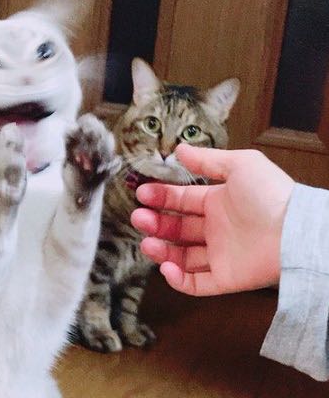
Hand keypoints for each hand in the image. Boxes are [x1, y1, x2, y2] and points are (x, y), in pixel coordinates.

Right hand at [131, 144, 294, 295]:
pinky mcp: (226, 278)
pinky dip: (178, 280)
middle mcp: (216, 229)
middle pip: (177, 228)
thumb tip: (180, 150)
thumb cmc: (271, 194)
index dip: (161, 197)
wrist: (295, 230)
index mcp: (218, 202)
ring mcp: (220, 255)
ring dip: (161, 251)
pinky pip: (196, 284)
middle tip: (139, 218)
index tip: (143, 194)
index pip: (182, 200)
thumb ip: (207, 160)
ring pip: (181, 257)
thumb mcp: (239, 165)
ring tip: (147, 243)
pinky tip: (166, 268)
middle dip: (155, 223)